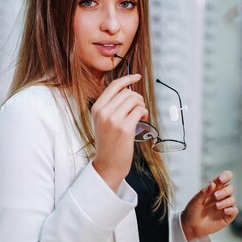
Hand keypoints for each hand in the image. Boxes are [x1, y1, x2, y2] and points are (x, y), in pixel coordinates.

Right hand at [91, 74, 147, 191]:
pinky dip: (144, 113)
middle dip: (137, 98)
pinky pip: (140, 110)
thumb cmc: (108, 143)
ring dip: (141, 105)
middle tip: (139, 108)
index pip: (114, 86)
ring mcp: (113, 120)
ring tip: (140, 115)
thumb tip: (128, 90)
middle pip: (127, 92)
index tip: (137, 76)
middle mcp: (104, 112)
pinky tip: (142, 119)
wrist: (107, 164)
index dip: (127, 79)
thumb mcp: (102, 121)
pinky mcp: (125, 128)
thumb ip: (111, 105)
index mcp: (97, 108)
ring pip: (135, 100)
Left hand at [181, 171, 238, 241]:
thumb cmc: (192, 211)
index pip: (224, 178)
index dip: (225, 176)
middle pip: (229, 188)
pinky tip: (224, 211)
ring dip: (225, 201)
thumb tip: (213, 184)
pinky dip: (231, 209)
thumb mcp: (196, 200)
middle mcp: (220, 196)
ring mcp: (224, 206)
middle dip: (224, 191)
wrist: (191, 226)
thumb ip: (204, 192)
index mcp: (213, 189)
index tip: (220, 179)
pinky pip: (234, 210)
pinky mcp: (227, 216)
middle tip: (215, 196)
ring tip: (216, 206)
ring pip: (232, 199)